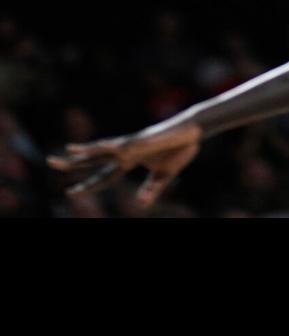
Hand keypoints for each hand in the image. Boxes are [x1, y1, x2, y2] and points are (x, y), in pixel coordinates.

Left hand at [47, 120, 202, 207]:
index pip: (104, 176)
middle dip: (72, 163)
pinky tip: (82, 148)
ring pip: (99, 150)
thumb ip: (152, 189)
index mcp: (129, 161)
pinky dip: (100, 147)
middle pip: (93, 160)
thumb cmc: (179, 149)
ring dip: (81, 152)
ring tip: (62, 154)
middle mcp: (123, 152)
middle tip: (50, 162)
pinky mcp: (136, 140)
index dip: (88, 185)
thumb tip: (140, 204)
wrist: (192, 131)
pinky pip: (114, 144)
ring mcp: (128, 145)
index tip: (71, 192)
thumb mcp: (164, 175)